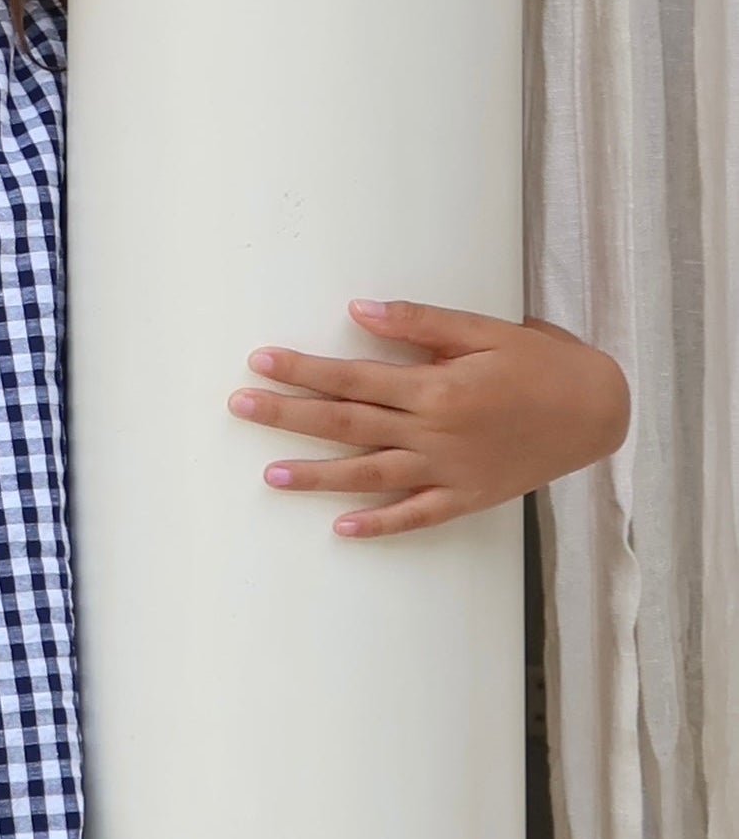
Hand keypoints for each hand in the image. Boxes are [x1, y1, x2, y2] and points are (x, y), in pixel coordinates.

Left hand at [227, 299, 628, 538]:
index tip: (259, 360)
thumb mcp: (485, 330)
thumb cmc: (542, 362)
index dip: (302, 369)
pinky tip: (341, 530)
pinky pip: (417, 516)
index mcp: (436, 387)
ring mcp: (450, 471)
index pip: (352, 377)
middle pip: (347, 424)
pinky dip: (380, 525)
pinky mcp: (469, 497)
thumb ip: (420, 323)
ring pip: (370, 476)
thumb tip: (357, 309)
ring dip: (317, 477)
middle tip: (239, 406)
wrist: (600, 411)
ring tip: (269, 475)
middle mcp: (436, 433)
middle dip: (288, 415)